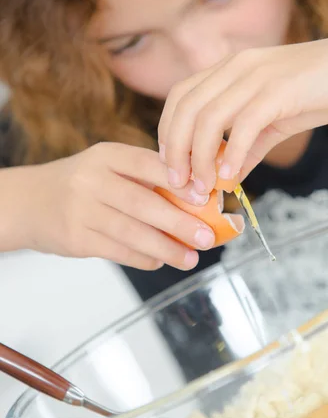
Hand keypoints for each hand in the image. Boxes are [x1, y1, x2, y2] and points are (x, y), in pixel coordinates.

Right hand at [18, 143, 216, 270]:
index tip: (206, 196)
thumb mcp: (107, 168)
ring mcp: (81, 210)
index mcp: (107, 155)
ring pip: (132, 232)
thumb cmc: (81, 184)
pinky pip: (118, 251)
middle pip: (143, 202)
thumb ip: (144, 178)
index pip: (148, 164)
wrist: (29, 202)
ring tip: (191, 259)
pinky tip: (160, 261)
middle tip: (207, 237)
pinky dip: (143, 258)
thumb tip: (196, 200)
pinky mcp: (76, 238)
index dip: (180, 180)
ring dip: (166, 248)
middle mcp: (92, 179)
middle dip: (180, 222)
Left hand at [159, 24, 327, 193]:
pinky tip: (231, 176)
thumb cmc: (319, 90)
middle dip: (175, 150)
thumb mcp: (274, 120)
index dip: (168, 131)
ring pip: (209, 118)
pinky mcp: (279, 89)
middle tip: (179, 184)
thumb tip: (227, 178)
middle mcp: (236, 67)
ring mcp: (257, 75)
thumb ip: (247, 146)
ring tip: (203, 187)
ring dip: (200, 157)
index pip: (180, 96)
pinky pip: (244, 125)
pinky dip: (233, 153)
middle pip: (185, 108)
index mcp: (230, 69)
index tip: (171, 165)